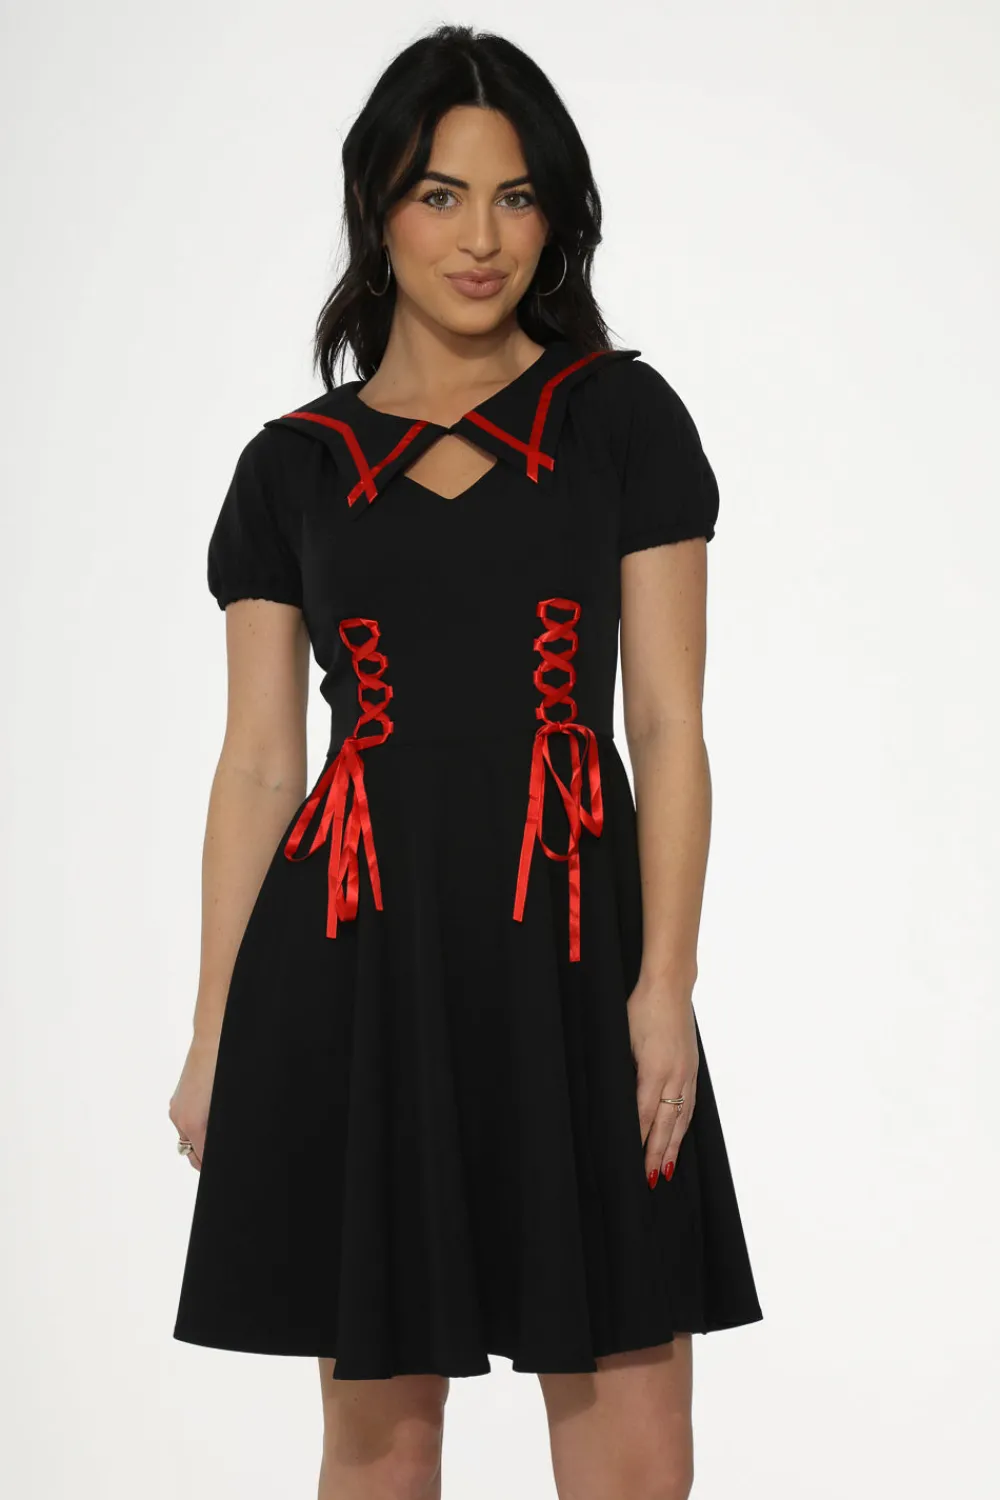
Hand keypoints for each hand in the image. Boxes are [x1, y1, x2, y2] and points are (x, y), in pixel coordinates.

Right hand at [168, 1033, 219, 1171]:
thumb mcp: (222, 1104)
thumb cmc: (221, 1069)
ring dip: (199, 1144)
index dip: (211, 1166)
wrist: (212, 1041)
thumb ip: (216, 1128)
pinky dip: (194, 1128)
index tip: (220, 1171)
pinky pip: (184, 1124)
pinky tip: (208, 1122)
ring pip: (187, 1139)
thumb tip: (213, 1142)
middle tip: (218, 1161)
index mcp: (194, 1123)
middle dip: (204, 1160)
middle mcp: (180, 1119)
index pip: (202, 1158)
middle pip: (191, 1154)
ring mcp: (176, 1109)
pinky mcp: (177, 1100)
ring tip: (213, 1141)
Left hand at [626, 975, 699, 1187]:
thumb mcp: (622, 1040)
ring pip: (681, 1119)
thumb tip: (617, 1102)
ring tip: (668, 1169)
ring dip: (674, 1146)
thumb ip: (623, 1073)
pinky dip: (685, 1125)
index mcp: (655, 1070)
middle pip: (666, 1125)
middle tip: (652, 1180)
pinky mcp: (692, 1068)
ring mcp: (687, 1073)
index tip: (634, 1164)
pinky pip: (689, 1104)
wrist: (670, 986)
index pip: (644, 1117)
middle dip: (659, 1154)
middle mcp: (675, 1076)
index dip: (640, 1143)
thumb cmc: (640, 1008)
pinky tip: (680, 1136)